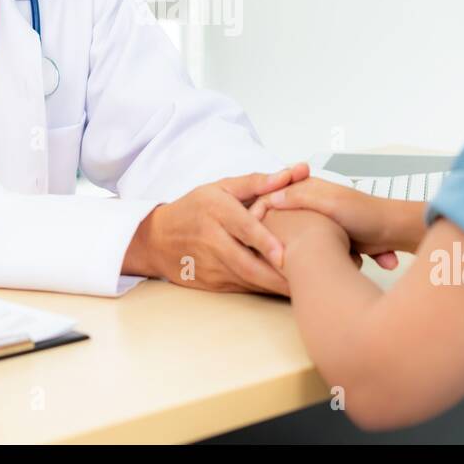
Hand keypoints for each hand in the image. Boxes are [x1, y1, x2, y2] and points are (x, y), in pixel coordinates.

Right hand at [123, 167, 302, 294]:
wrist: (156, 239)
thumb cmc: (195, 208)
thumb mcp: (222, 187)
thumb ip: (258, 182)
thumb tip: (292, 173)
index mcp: (215, 210)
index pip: (243, 228)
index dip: (265, 242)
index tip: (285, 255)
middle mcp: (211, 239)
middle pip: (246, 262)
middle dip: (276, 275)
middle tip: (307, 280)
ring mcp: (209, 265)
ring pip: (246, 279)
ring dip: (274, 285)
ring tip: (304, 289)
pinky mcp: (211, 284)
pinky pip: (242, 288)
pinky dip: (263, 289)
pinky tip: (283, 289)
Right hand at [251, 177, 427, 269]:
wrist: (394, 232)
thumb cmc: (366, 214)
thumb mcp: (329, 202)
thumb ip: (299, 198)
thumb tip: (269, 199)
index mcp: (308, 189)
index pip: (272, 199)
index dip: (260, 216)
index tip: (253, 234)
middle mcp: (311, 205)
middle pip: (282, 221)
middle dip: (278, 239)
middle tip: (268, 254)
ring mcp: (320, 223)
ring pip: (297, 239)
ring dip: (298, 254)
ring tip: (289, 268)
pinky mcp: (329, 239)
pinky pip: (313, 250)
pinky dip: (315, 259)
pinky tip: (309, 272)